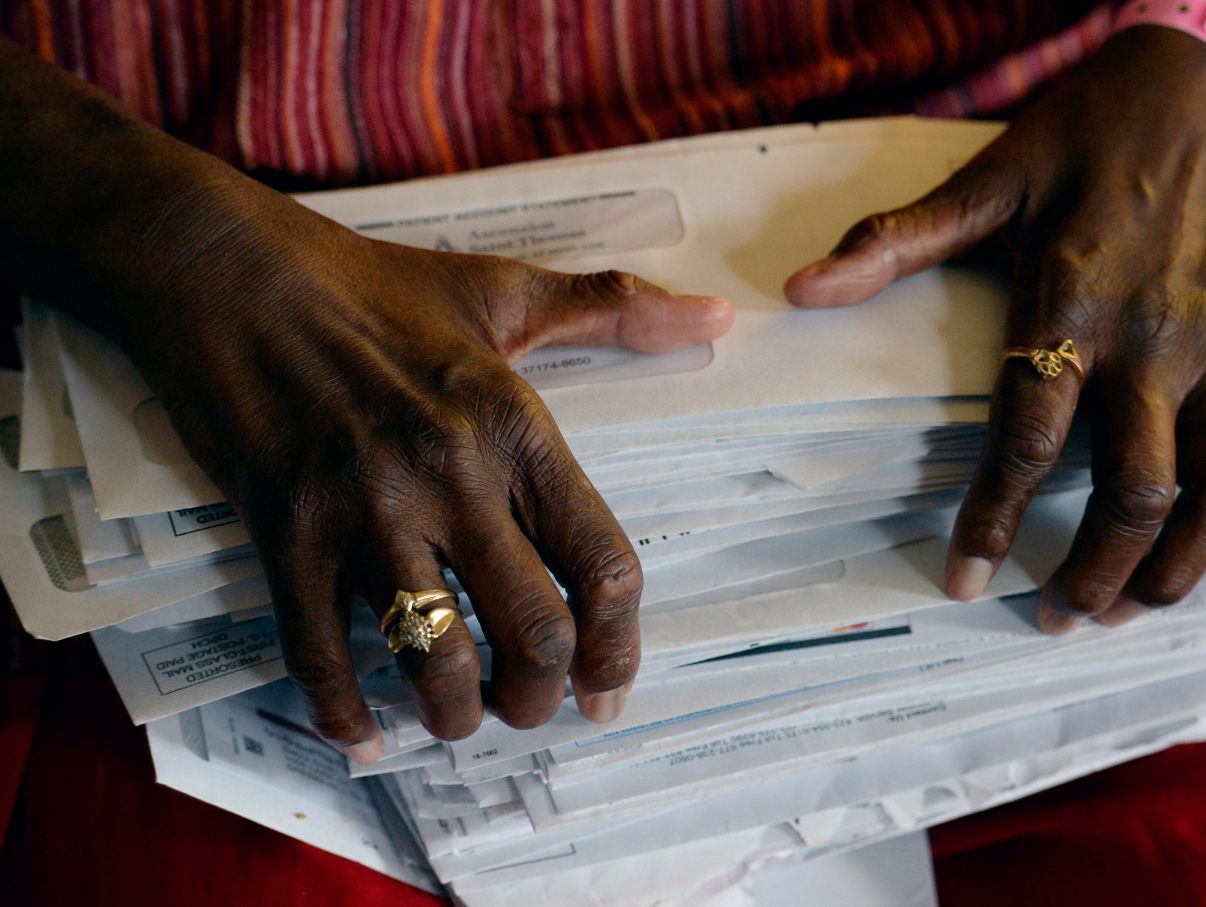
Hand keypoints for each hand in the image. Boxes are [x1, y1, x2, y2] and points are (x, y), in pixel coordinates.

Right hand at [122, 184, 731, 759]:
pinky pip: (319, 654)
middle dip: (542, 696)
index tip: (609, 689)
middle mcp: (450, 476)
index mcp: (515, 425)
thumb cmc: (374, 286)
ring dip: (456, 713)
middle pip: (534, 632)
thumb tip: (715, 317)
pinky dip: (345, 714)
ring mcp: (363, 510)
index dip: (619, 647)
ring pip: (435, 659)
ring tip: (458, 716)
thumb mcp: (505, 290)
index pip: (602, 564)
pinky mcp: (283, 532)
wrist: (229, 271)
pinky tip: (364, 735)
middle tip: (531, 707)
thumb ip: (616, 309)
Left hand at [784, 27, 1205, 630]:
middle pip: (1132, 490)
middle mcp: (1155, 338)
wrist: (1193, 92)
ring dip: (1177, 567)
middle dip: (1094, 572)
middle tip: (1057, 616)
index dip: (991, 524)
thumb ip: (895, 243)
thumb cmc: (1075, 143)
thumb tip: (801, 288)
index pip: (1025, 441)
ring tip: (1128, 610)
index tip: (962, 583)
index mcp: (1068, 305)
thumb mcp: (984, 183)